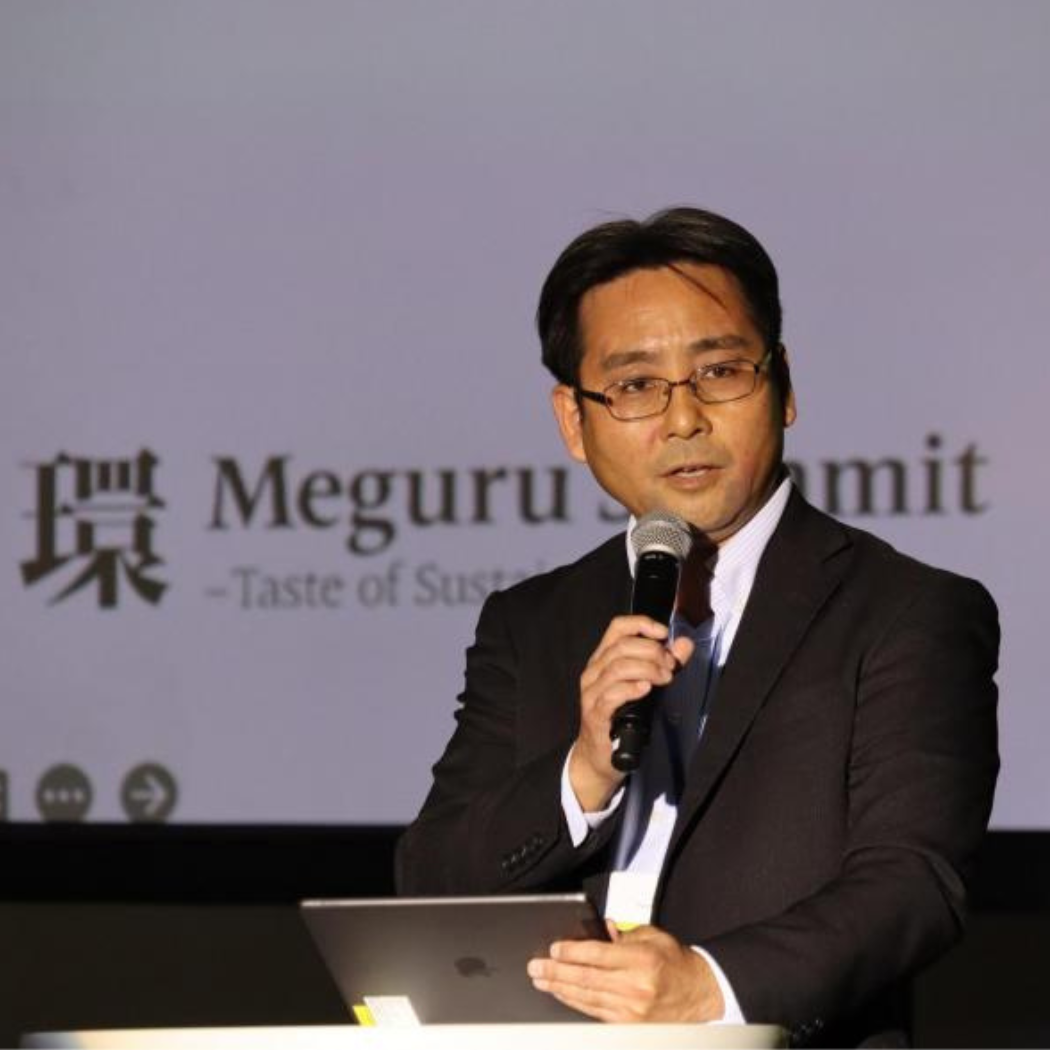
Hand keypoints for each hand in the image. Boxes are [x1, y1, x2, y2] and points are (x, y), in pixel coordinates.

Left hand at [527, 923, 723, 1022]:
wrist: (699, 993)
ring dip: (560, 988)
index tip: (554, 949)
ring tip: (541, 980)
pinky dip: (575, 1003)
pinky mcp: (629, 1025)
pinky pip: (595, 1012)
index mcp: (641, 960)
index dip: (572, 952)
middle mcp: (635, 986)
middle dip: (556, 972)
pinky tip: (562, 995)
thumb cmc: (675, 963)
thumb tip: (600, 928)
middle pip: (586, 979)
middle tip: (536, 967)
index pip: (597, 955)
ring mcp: (631, 1009)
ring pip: (586, 998)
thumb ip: (624, 933)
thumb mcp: (653, 936)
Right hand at [569, 616, 694, 810]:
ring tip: (665, 679)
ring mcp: (592, 693)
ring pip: (617, 668)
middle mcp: (594, 671)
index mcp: (603, 659)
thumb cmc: (622, 716)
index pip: (617, 628)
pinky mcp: (595, 714)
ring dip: (647, 669)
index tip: (663, 634)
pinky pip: (612, 695)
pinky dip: (631, 688)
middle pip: (622, 647)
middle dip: (652, 652)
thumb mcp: (646, 685)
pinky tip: (646, 689)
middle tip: (670, 667)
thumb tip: (685, 644)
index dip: (641, 624)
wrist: (599, 756)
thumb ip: (665, 663)